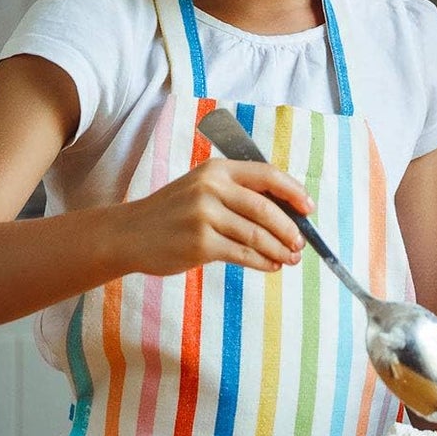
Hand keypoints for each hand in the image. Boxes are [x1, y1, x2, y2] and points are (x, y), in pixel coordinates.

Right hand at [122, 158, 311, 275]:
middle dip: (290, 229)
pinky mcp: (200, 244)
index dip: (293, 192)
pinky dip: (262, 262)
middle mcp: (211, 188)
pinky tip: (271, 265)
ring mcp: (204, 216)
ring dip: (279, 250)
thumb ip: (238, 193)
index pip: (267, 175)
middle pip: (266, 209)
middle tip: (301, 243)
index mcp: (216, 169)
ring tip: (290, 258)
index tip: (308, 208)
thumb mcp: (202, 188)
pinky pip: (243, 254)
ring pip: (257, 235)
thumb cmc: (172, 213)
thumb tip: (287, 213)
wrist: (128, 234)